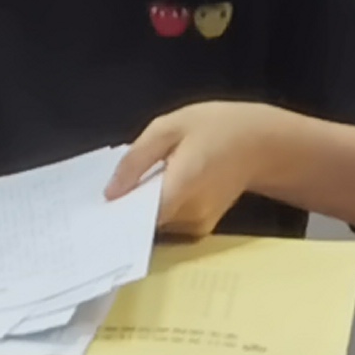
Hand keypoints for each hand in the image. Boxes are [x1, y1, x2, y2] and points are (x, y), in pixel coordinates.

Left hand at [115, 103, 271, 240]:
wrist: (260, 143)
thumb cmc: (215, 127)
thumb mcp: (169, 127)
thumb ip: (137, 159)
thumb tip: (111, 192)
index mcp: (182, 187)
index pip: (139, 217)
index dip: (115, 212)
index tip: (95, 204)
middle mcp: (191, 215)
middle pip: (145, 222)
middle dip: (125, 207)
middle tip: (108, 187)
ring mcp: (198, 225)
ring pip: (156, 223)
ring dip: (141, 206)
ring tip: (133, 181)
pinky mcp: (202, 227)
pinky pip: (169, 222)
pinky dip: (157, 208)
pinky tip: (153, 187)